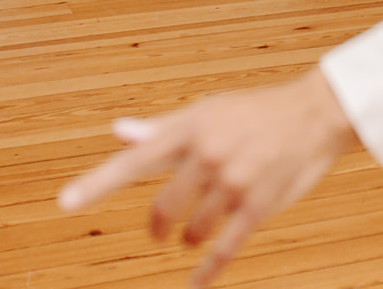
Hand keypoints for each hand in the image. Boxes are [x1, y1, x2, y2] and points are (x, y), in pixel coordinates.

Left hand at [59, 69, 359, 287]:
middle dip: (158, 225)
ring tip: (192, 234)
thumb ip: (162, 129)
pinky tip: (195, 283)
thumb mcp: (208, 111)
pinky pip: (225, 248)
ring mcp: (233, 182)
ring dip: (189, 238)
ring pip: (193, 229)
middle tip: (159, 231)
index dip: (98, 183)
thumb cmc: (256, 111)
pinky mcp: (257, 205)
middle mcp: (207, 155)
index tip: (66, 202)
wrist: (316, 113)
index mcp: (190, 129)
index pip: (134, 160)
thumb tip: (119, 132)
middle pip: (163, 207)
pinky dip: (208, 270)